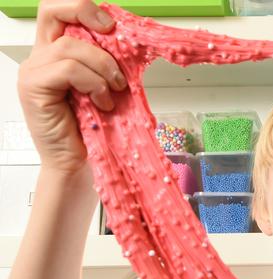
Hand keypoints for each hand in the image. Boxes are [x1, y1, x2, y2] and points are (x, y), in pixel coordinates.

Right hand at [17, 0, 126, 173]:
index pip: (59, 11)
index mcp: (55, 53)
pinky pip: (68, 70)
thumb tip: (132, 40)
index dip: (84, 8)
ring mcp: (33, 72)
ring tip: (114, 90)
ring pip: (70, 47)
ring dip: (102, 66)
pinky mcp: (34, 89)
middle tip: (112, 33)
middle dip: (86, 14)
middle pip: (52, 11)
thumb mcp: (105, 85)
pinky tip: (101, 102)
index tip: (112, 24)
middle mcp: (40, 58)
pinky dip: (93, 83)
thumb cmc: (93, 128)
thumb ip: (108, 61)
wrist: (79, 163)